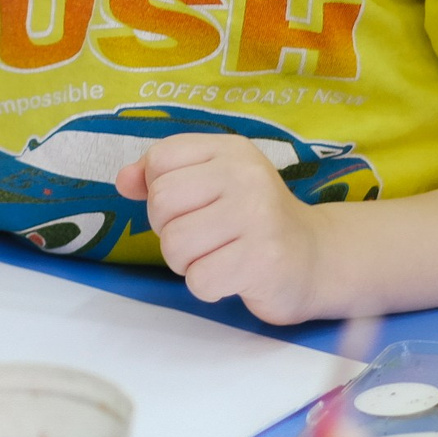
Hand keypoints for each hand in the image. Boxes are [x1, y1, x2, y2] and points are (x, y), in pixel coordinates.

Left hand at [122, 134, 326, 323]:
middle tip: (205, 237)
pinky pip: (199, 279)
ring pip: (175, 244)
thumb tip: (123, 181)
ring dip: (187, 262)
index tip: (190, 204)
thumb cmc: (252, 221)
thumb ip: (163, 177)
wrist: (314, 258)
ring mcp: (257, 216)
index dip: (159, 190)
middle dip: (170, 229)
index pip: (160, 159)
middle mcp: (246, 175)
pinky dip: (208, 286)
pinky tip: (232, 276)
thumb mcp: (211, 184)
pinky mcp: (263, 259)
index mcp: (230, 150)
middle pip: (161, 202)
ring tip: (218, 256)